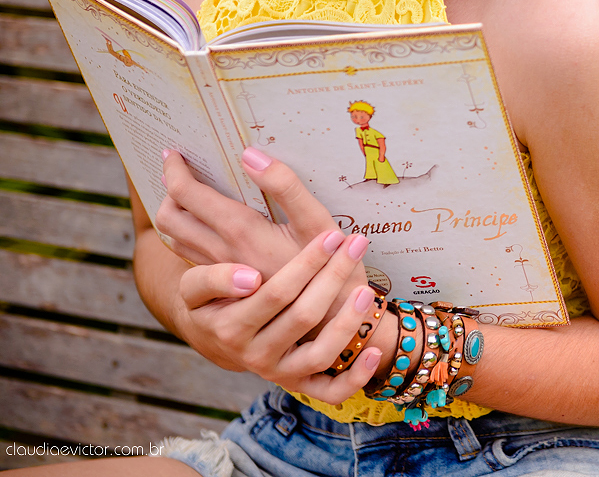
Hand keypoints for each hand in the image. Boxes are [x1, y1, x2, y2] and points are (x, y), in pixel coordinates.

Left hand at [157, 147, 340, 282]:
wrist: (332, 324)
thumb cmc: (333, 266)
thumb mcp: (318, 221)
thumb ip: (285, 186)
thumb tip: (248, 155)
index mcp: (240, 232)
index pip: (186, 193)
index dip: (173, 168)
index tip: (173, 152)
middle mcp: (222, 254)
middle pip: (170, 218)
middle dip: (168, 189)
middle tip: (179, 170)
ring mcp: (223, 274)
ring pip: (176, 240)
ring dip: (176, 213)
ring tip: (189, 194)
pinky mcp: (228, 288)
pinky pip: (192, 257)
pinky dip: (188, 235)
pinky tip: (207, 227)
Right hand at [173, 229, 384, 403]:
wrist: (213, 335)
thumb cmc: (212, 299)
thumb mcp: (194, 286)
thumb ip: (212, 278)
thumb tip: (250, 278)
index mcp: (231, 328)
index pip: (276, 292)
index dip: (307, 263)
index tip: (331, 236)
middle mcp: (255, 356)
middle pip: (304, 316)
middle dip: (334, 276)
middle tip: (357, 245)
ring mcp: (279, 374)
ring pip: (320, 354)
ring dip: (348, 322)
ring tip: (367, 290)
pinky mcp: (298, 386)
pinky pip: (330, 392)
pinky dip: (355, 377)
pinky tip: (374, 351)